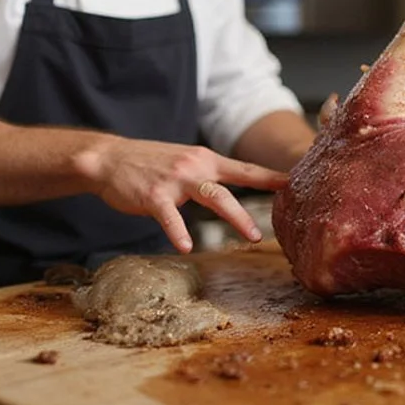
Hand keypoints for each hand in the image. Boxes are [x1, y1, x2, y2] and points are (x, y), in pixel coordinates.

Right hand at [77, 136, 287, 252]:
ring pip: (213, 197)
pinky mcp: (154, 195)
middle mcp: (195, 166)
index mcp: (205, 160)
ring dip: (235, 217)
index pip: (244, 169)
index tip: (295, 184)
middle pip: (232, 188)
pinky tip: (185, 247)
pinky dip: (178, 232)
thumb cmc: (149, 164)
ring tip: (251, 236)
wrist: (109, 157)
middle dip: (255, 209)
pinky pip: (170, 216)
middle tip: (271, 230)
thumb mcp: (184, 161)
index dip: (270, 177)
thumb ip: (207, 174)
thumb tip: (231, 192)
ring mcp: (175, 180)